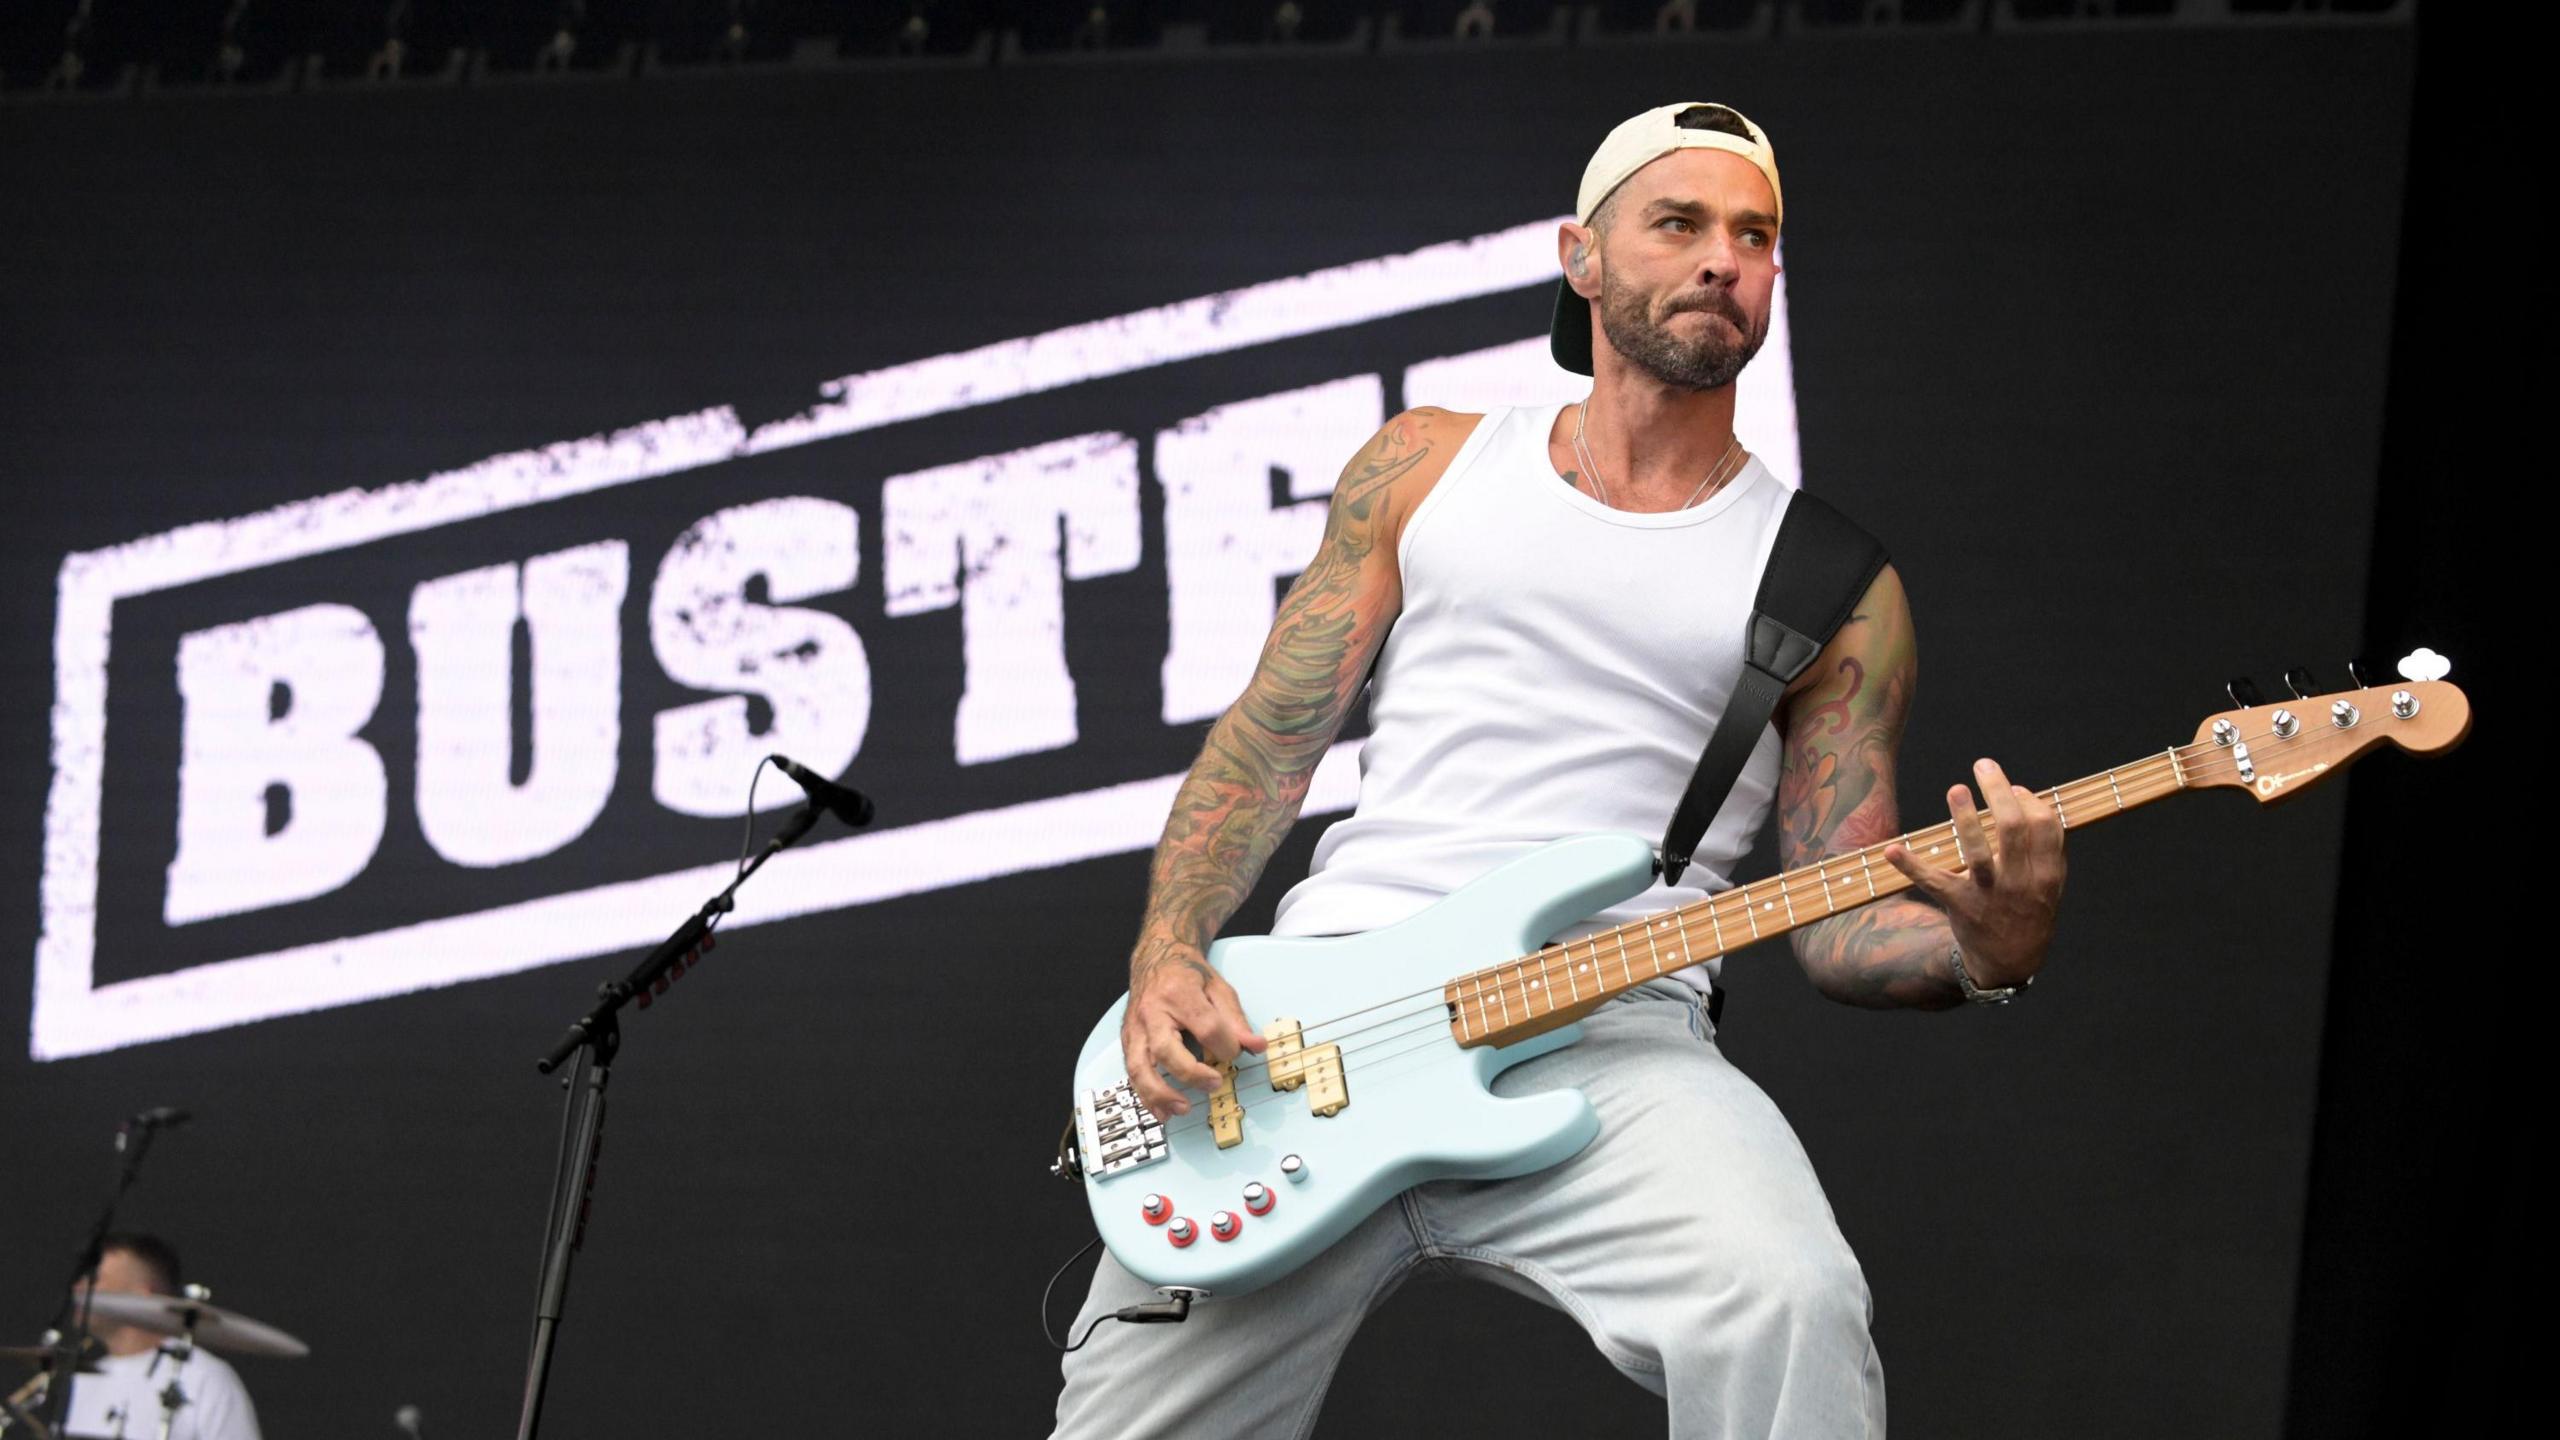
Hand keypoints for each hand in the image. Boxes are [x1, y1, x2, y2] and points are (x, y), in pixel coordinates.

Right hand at [1121, 941, 1266, 1118]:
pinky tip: (1161, 1111)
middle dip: (1190, 1073)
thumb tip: (1256, 1046)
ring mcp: (1136, 1027)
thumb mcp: (1218, 988)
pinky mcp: (1128, 1040)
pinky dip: (1145, 1096)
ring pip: (1139, 1067)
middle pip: (1165, 1049)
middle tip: (1214, 1084)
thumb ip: (1236, 1020)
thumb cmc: (1187, 974)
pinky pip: (1132, 1072)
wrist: (1156, 958)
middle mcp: (1152, 1011)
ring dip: (1159, 1093)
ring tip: (1181, 1109)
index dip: (1226, 1045)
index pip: (1205, 1026)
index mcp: (1179, 992)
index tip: (1234, 1052)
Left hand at [1883, 757, 2065, 989]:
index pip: (2044, 825)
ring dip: (1964, 819)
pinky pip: (1933, 883)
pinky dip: (1910, 866)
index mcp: (2046, 873)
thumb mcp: (2049, 882)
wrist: (2009, 962)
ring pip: (1978, 852)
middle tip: (1983, 765)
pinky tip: (1891, 850)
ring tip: (1956, 789)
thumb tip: (2022, 794)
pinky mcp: (1959, 905)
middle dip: (1998, 792)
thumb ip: (2044, 844)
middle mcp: (2020, 882)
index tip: (2013, 788)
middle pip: (2013, 828)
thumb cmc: (2027, 909)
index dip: (2028, 800)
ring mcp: (1989, 894)